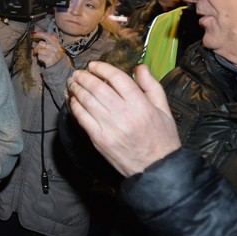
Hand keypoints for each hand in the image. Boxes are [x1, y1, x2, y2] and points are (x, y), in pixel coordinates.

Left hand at [33, 31, 64, 67]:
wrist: (59, 67)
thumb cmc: (55, 56)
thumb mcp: (55, 47)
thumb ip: (52, 40)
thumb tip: (47, 33)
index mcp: (57, 43)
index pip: (48, 36)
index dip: (40, 34)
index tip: (34, 34)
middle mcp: (55, 48)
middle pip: (41, 43)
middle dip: (36, 47)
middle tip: (35, 51)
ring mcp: (53, 54)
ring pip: (39, 51)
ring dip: (39, 54)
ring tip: (42, 56)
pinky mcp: (49, 60)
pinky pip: (39, 56)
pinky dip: (40, 59)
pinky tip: (43, 60)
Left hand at [66, 62, 180, 176]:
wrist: (156, 169)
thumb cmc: (162, 138)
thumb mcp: (164, 109)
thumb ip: (152, 86)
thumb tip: (140, 67)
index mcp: (141, 105)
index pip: (117, 78)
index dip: (103, 68)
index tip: (94, 65)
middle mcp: (124, 114)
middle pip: (98, 88)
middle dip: (84, 77)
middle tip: (78, 73)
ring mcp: (110, 128)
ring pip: (87, 101)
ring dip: (76, 89)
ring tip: (72, 83)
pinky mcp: (100, 139)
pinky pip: (82, 118)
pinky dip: (75, 106)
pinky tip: (73, 100)